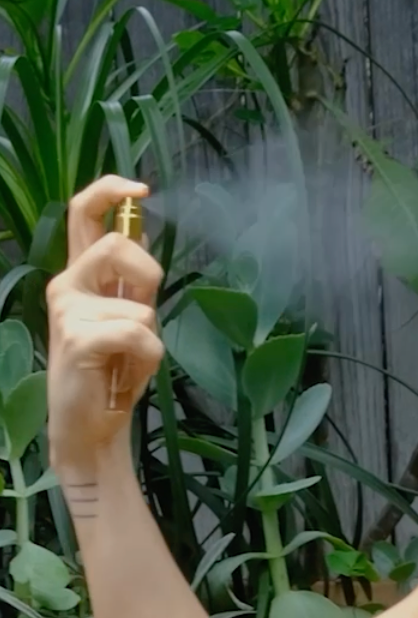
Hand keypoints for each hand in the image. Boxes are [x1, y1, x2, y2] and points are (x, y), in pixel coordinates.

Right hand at [46, 177, 164, 475]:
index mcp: (79, 275)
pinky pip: (139, 333)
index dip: (111, 190)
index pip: (83, 213)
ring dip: (150, 338)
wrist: (91, 428)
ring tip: (127, 360)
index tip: (141, 189)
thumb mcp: (127, 318)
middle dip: (148, 276)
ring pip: (141, 305)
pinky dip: (148, 358)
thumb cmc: (112, 373)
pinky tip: (126, 374)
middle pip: (117, 245)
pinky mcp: (76, 339)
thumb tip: (143, 237)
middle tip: (142, 313)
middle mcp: (67, 285)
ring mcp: (68, 311)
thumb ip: (130, 282)